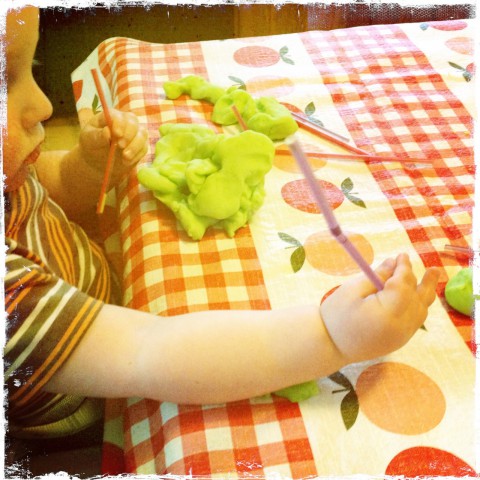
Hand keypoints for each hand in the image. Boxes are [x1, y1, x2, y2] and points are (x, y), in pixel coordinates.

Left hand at [79, 109, 148, 184]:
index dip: (119, 123)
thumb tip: (108, 131)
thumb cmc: (91, 146)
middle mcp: (124, 122)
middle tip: (121, 146)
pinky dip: (137, 155)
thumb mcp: (89, 140)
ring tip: (125, 157)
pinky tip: (127, 161)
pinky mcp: (140, 145)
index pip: (118, 115)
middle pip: (133, 121)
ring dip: (135, 145)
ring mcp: (134, 133)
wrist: (98, 161)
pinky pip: (144, 147)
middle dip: (129, 134)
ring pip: (142, 134)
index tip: (116, 134)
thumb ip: (97, 135)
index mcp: (110, 117)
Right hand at [320, 253, 439, 364]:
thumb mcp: (352, 290)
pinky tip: (416, 296)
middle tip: (431, 268)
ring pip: (421, 312)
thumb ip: (376, 276)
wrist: (328, 345)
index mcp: (387, 313)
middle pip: (419, 300)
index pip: (403, 285)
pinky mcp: (398, 342)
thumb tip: (393, 263)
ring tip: (431, 278)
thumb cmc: (335, 315)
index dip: (404, 268)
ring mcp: (401, 337)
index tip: (401, 255)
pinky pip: (415, 321)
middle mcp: (400, 327)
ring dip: (425, 294)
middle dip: (424, 282)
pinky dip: (418, 306)